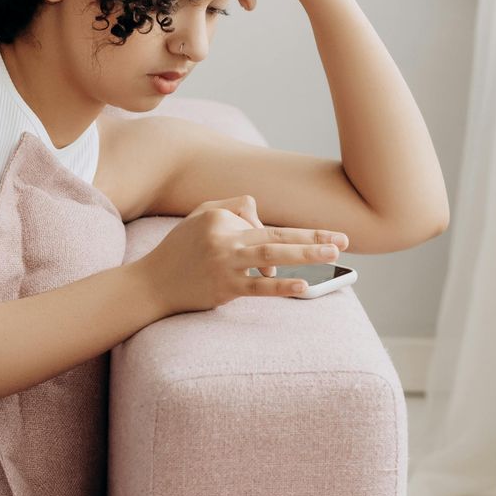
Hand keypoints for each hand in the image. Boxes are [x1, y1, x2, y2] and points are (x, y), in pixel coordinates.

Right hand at [138, 195, 348, 313]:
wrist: (152, 284)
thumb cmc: (179, 249)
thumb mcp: (199, 215)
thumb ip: (232, 206)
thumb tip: (261, 215)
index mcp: (219, 218)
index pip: (259, 220)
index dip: (269, 233)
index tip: (276, 246)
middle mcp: (224, 238)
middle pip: (276, 234)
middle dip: (313, 237)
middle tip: (343, 239)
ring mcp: (225, 264)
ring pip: (272, 256)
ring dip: (306, 254)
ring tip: (332, 254)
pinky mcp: (224, 289)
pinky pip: (259, 287)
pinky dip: (282, 286)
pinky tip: (303, 284)